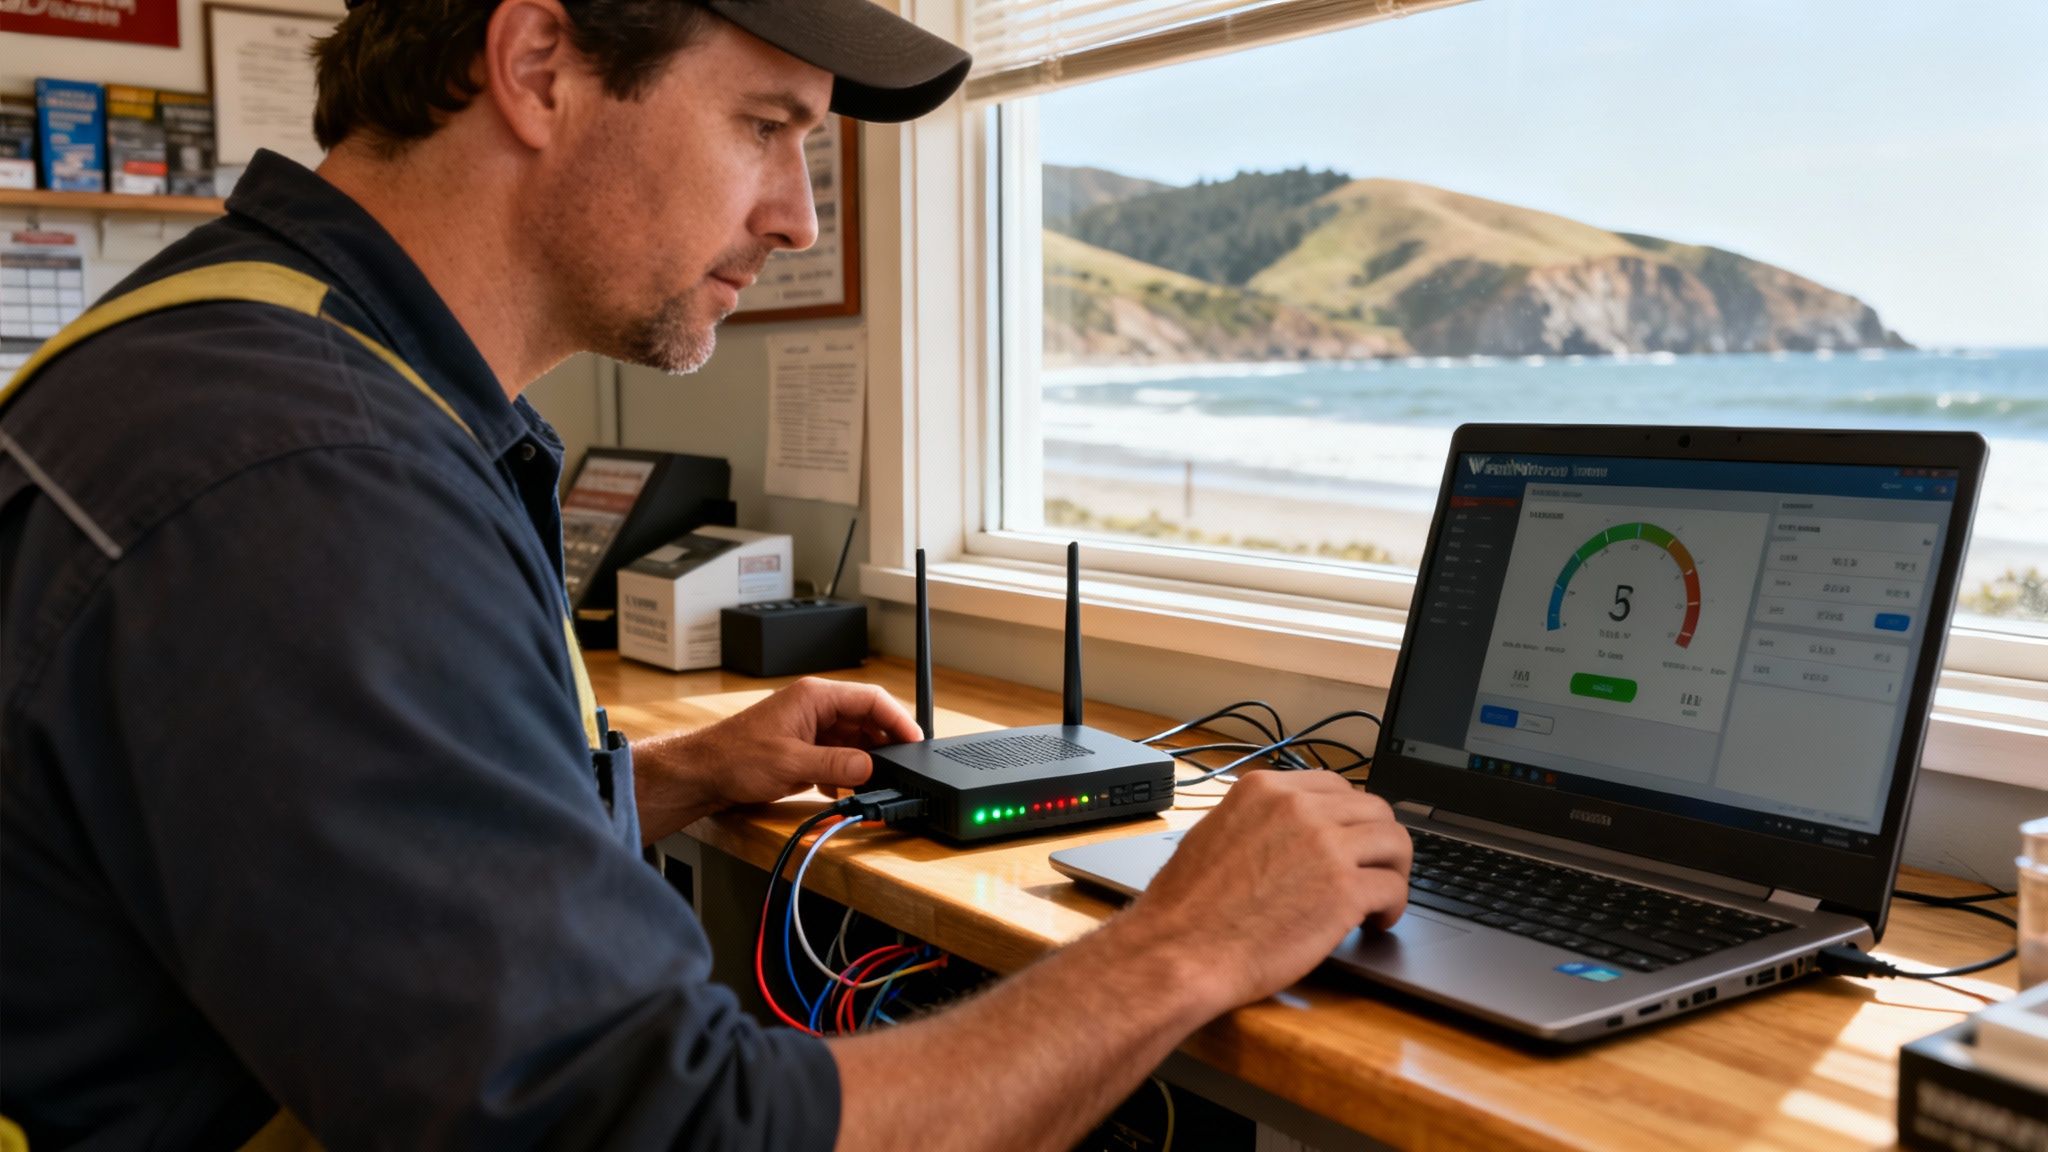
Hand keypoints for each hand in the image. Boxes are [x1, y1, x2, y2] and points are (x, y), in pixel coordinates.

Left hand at [661, 678, 923, 816]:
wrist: (702, 773)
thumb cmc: (734, 757)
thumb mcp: (792, 763)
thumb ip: (837, 766)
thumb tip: (871, 768)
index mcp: (816, 696)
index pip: (872, 699)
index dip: (898, 720)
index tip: (916, 742)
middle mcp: (816, 708)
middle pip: (867, 720)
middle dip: (884, 746)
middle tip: (900, 770)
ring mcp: (811, 728)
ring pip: (854, 740)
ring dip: (864, 763)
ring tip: (873, 784)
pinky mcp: (805, 748)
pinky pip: (839, 756)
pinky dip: (846, 773)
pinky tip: (842, 791)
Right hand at [1121, 771, 1410, 1014]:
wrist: (1180, 951)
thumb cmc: (1186, 907)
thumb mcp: (1213, 834)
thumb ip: (1257, 822)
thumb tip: (1286, 833)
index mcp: (1265, 790)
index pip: (1335, 785)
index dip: (1350, 817)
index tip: (1351, 839)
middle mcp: (1299, 808)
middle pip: (1373, 809)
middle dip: (1378, 842)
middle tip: (1373, 870)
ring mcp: (1325, 846)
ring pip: (1394, 841)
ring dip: (1394, 870)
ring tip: (1381, 898)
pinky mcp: (1344, 890)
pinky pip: (1393, 887)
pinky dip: (1393, 907)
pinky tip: (1376, 923)